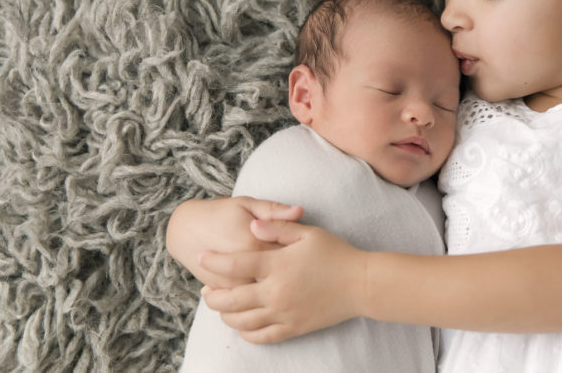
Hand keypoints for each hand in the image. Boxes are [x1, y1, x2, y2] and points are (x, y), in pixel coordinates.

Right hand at [166, 197, 303, 288]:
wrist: (185, 229)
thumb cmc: (222, 213)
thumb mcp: (247, 204)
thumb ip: (274, 210)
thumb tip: (300, 211)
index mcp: (255, 242)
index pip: (289, 255)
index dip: (302, 255)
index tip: (308, 253)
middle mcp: (244, 266)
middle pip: (278, 277)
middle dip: (290, 275)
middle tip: (297, 269)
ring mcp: (232, 281)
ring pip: (262, 292)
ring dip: (274, 287)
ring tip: (282, 278)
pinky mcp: (222, 290)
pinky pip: (245, 299)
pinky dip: (256, 295)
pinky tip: (264, 286)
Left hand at [200, 220, 365, 343]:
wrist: (361, 284)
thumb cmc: (336, 254)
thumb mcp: (308, 233)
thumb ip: (278, 227)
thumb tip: (252, 225)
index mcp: (278, 264)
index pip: (235, 263)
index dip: (214, 260)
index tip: (201, 256)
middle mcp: (276, 291)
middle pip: (231, 298)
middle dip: (212, 295)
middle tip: (206, 290)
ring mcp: (283, 313)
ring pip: (241, 321)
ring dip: (225, 315)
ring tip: (221, 307)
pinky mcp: (292, 328)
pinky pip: (261, 336)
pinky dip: (246, 333)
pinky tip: (242, 325)